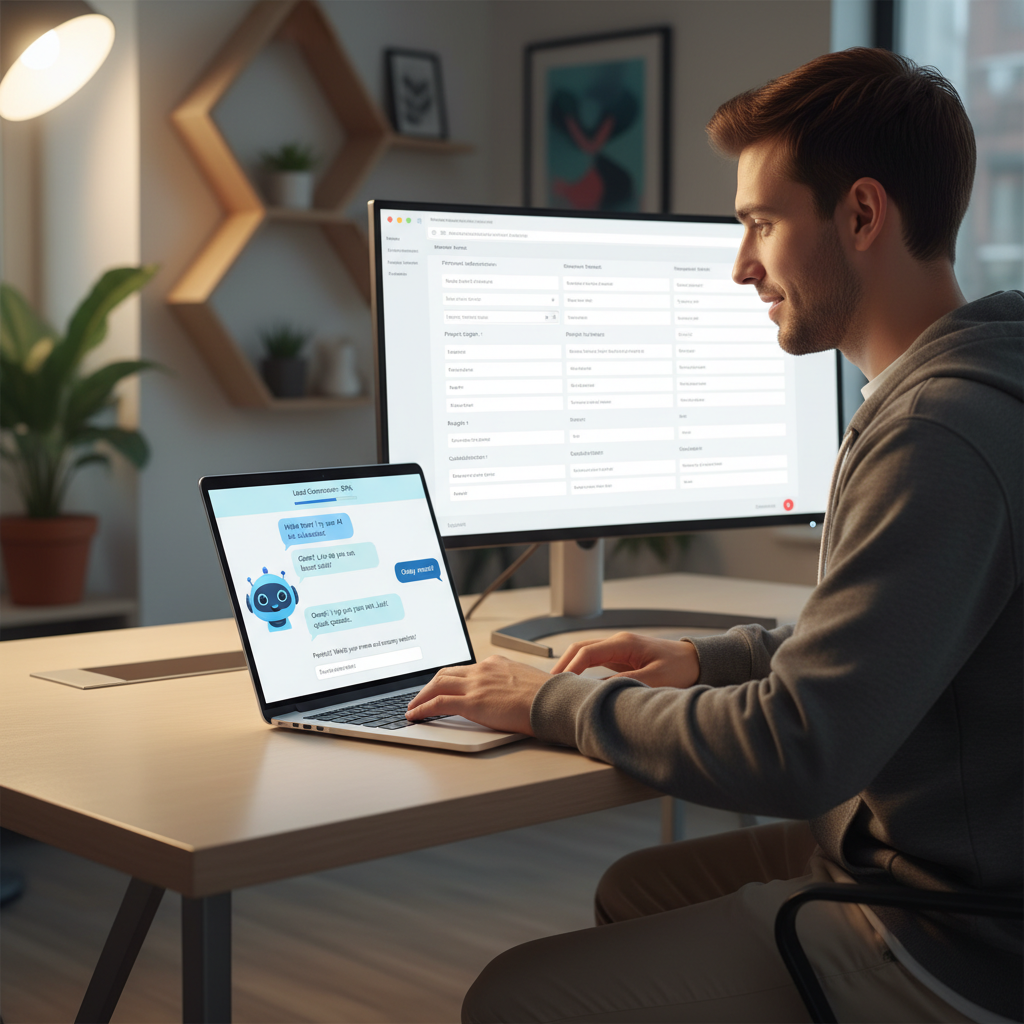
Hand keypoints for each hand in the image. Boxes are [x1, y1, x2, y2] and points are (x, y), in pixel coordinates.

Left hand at [406, 656, 550, 734]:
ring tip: (412, 707)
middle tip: (419, 696)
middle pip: (446, 673)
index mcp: (496, 663)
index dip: (449, 679)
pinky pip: (438, 704)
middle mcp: (483, 669)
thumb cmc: (548, 697)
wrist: (554, 702)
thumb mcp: (528, 683)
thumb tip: (509, 697)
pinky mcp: (473, 702)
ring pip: (437, 685)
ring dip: (420, 696)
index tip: (442, 686)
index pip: (465, 669)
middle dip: (429, 685)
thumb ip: (512, 686)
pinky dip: (422, 709)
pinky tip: (415, 716)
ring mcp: (476, 684)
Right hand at [551, 631, 699, 689]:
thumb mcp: (655, 679)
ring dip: (569, 666)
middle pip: (579, 648)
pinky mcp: (621, 657)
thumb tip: (597, 692)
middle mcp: (618, 642)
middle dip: (562, 665)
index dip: (570, 669)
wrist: (697, 661)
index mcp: (624, 643)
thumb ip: (625, 684)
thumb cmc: (681, 668)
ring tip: (557, 686)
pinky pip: (593, 660)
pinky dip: (580, 669)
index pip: (586, 653)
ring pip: (584, 653)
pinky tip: (574, 684)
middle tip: (548, 685)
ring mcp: (618, 648)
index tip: (560, 685)